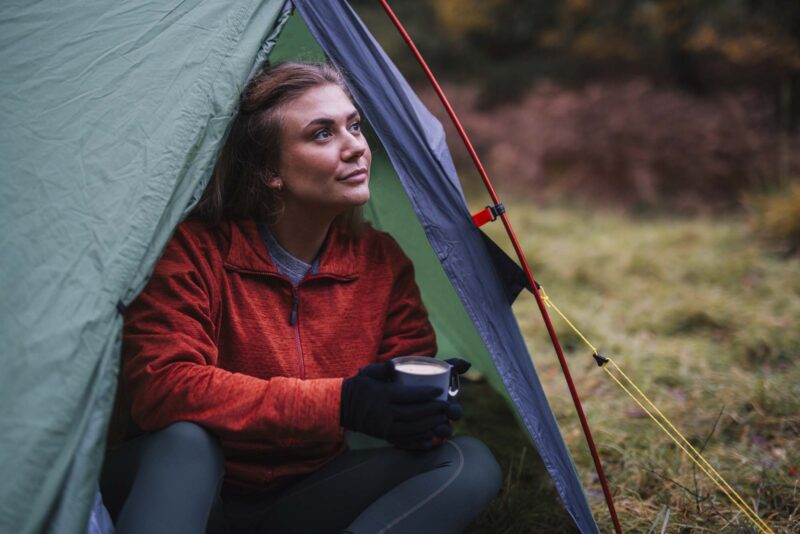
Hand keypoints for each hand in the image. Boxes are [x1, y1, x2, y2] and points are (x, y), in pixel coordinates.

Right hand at [341, 362, 456, 445]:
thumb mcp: (368, 373)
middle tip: (446, 405)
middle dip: (433, 410)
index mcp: (383, 394)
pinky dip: (420, 438)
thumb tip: (395, 364)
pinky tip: (431, 435)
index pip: (410, 395)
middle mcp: (385, 412)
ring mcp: (384, 427)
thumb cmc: (359, 386)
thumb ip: (383, 368)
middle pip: (415, 413)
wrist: (342, 407)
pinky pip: (406, 439)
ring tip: (442, 419)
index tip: (439, 391)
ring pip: (413, 428)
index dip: (427, 394)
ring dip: (430, 425)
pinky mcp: (384, 436)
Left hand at [392, 358, 470, 449]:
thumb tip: (467, 363)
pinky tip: (419, 443)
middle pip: (445, 428)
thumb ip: (451, 364)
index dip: (454, 412)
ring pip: (432, 437)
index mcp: (445, 405)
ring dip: (432, 438)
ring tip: (428, 435)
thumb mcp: (434, 369)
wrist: (397, 384)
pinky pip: (418, 444)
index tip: (450, 408)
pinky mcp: (412, 437)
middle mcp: (438, 419)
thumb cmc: (421, 378)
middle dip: (445, 428)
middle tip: (439, 426)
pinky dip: (420, 444)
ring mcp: (426, 429)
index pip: (454, 411)